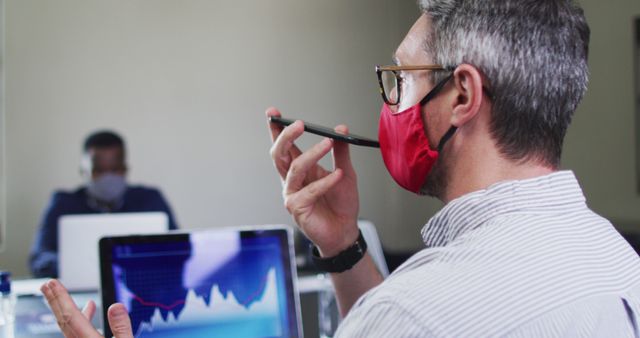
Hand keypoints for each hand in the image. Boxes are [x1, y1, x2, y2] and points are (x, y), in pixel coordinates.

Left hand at [40, 279, 133, 337]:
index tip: (52, 285)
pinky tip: (90, 309)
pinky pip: (79, 332)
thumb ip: (121, 327)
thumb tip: (115, 306)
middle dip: (55, 301)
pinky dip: (83, 318)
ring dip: (66, 309)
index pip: (71, 317)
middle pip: (63, 321)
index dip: (61, 299)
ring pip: (69, 327)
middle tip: (46, 285)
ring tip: (62, 295)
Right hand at [266, 107, 359, 256]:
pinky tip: (338, 175)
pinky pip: (309, 191)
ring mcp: (292, 194)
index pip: (285, 146)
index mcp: (300, 168)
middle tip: (299, 124)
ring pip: (294, 169)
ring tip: (328, 144)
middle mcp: (292, 180)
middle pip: (279, 154)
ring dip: (312, 153)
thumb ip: (341, 151)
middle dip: (286, 136)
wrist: (345, 230)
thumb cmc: (341, 203)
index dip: (276, 129)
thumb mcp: (345, 171)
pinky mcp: (297, 208)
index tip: (273, 112)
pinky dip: (325, 181)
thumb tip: (340, 128)